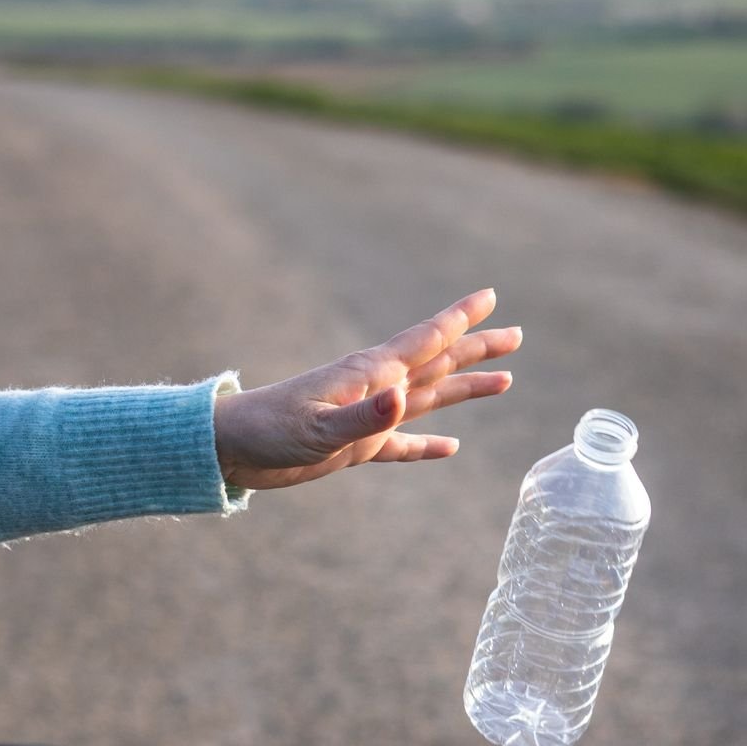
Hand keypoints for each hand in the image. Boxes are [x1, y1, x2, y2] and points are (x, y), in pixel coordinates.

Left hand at [212, 289, 520, 491]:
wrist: (229, 449)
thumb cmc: (268, 432)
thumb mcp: (318, 429)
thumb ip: (363, 417)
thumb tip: (404, 399)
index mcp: (370, 375)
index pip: (425, 341)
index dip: (460, 319)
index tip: (490, 296)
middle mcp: (375, 390)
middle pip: (438, 363)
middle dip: (476, 348)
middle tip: (516, 334)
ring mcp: (367, 418)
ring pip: (430, 399)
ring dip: (465, 389)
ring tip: (504, 380)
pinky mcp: (355, 447)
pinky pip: (402, 444)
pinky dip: (427, 445)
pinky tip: (452, 447)